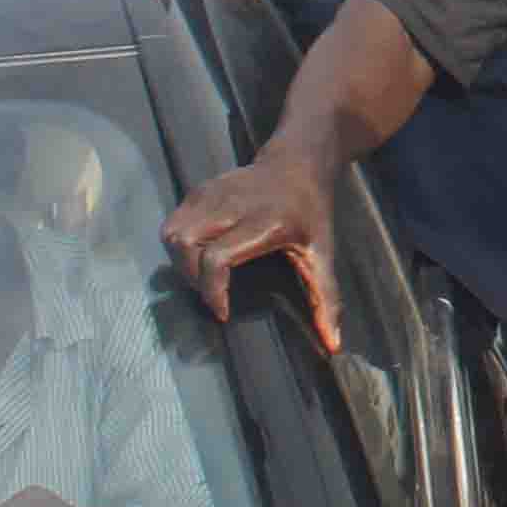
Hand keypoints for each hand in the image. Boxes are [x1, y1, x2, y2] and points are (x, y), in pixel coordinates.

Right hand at [162, 157, 340, 352]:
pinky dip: (178, 246)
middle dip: (192, 279)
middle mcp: (233, 205)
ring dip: (181, 263)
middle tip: (213, 294)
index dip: (212, 290)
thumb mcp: (324, 253)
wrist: (298, 162)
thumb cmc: (311, 212)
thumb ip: (327, 299)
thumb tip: (333, 344)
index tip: (222, 312)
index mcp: (264, 222)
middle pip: (185, 245)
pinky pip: (173, 223)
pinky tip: (199, 257)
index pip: (218, 258)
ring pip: (172, 234)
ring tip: (203, 278)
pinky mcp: (199, 190)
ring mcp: (211, 193)